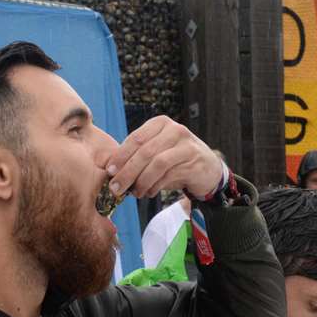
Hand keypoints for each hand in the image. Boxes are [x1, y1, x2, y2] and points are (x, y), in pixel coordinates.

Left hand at [105, 115, 223, 199]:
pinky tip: (149, 192)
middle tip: (116, 188)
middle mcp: (174, 129)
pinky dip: (155, 186)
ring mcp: (185, 144)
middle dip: (127, 172)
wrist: (207, 168)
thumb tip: (112, 172)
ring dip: (141, 181)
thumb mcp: (156, 152)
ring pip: (157, 163)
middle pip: (145, 151)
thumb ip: (137, 157)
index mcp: (160, 124)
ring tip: (134, 193)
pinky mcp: (193, 160)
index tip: (109, 171)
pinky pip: (169, 174)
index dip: (121, 156)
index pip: (135, 138)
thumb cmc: (175, 161)